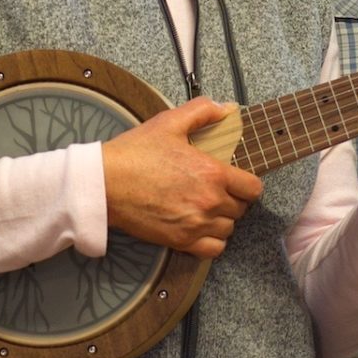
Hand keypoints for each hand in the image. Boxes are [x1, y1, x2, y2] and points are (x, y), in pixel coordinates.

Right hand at [102, 99, 263, 258]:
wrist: (104, 184)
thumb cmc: (134, 154)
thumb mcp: (169, 123)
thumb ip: (202, 112)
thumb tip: (225, 108)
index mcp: (212, 173)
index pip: (253, 188)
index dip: (247, 184)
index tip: (236, 181)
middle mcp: (209, 202)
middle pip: (241, 209)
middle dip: (233, 200)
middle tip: (216, 191)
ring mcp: (196, 224)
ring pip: (228, 229)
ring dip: (222, 220)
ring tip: (207, 209)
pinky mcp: (180, 241)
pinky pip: (214, 249)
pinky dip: (212, 241)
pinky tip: (201, 228)